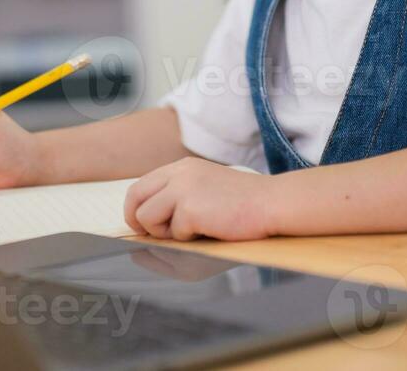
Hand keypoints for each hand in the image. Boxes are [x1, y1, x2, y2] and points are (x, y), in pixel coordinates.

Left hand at [123, 157, 273, 241]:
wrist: (272, 204)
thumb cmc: (243, 203)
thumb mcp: (205, 188)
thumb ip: (179, 195)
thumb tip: (146, 219)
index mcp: (182, 167)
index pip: (142, 185)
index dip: (137, 208)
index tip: (144, 224)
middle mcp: (179, 173)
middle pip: (134, 197)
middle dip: (138, 220)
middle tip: (152, 235)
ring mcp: (182, 189)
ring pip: (146, 217)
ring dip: (164, 232)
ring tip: (192, 231)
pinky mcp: (190, 209)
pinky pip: (173, 233)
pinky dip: (188, 238)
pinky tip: (209, 230)